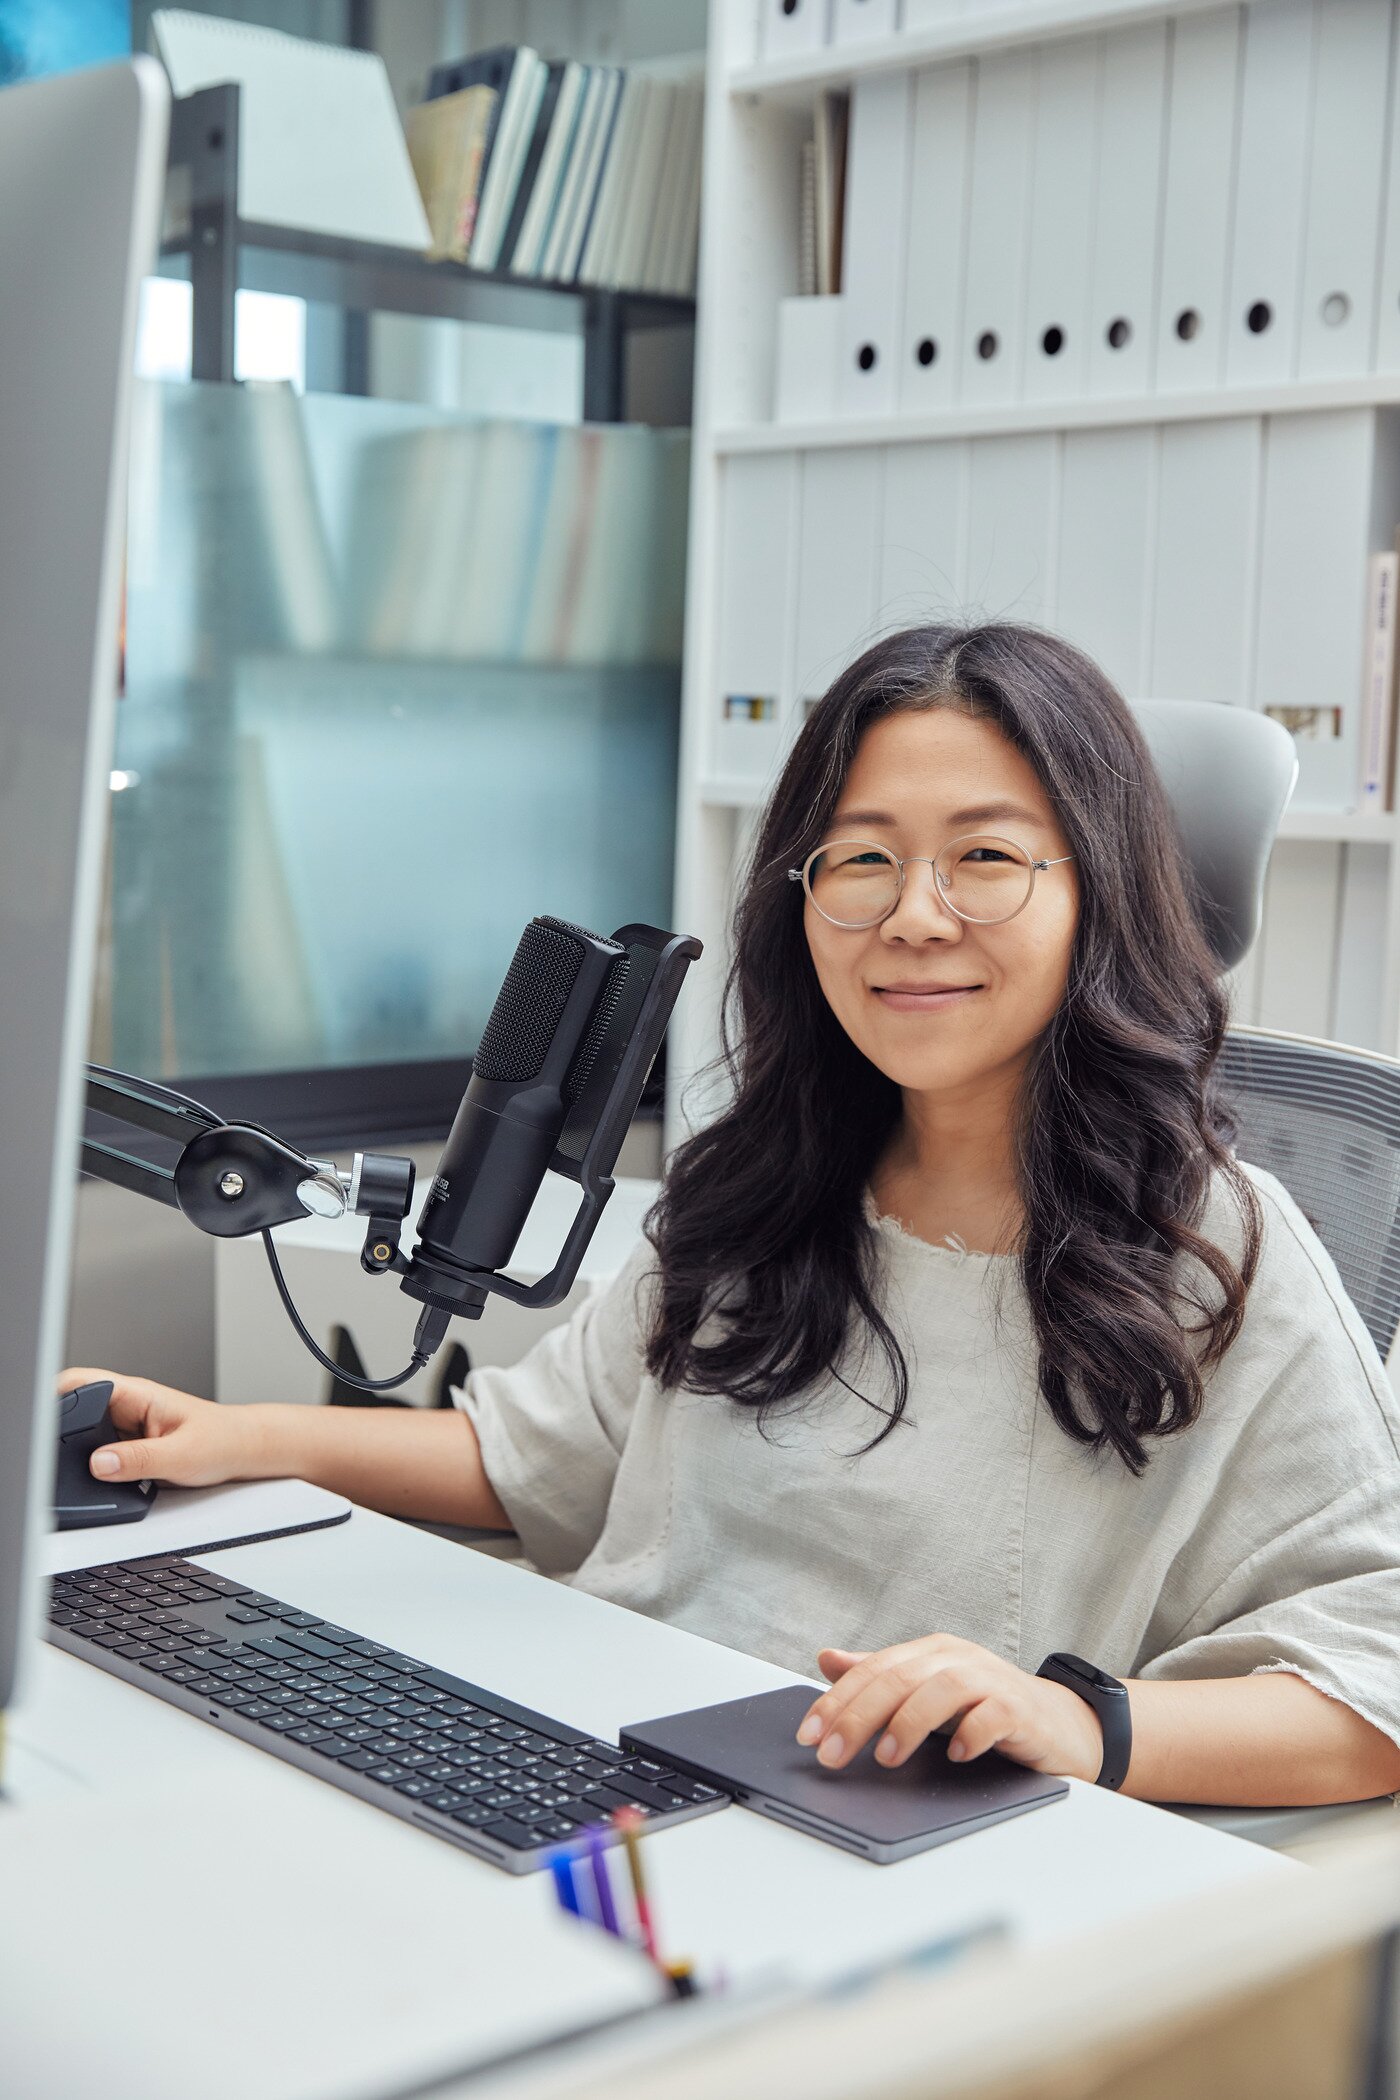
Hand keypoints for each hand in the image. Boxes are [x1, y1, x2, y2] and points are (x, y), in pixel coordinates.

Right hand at [57, 1368, 271, 1487]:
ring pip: (85, 1434)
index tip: (46, 1425)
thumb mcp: (181, 1454)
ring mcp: (126, 1425)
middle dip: (63, 1432)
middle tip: (67, 1459)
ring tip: (96, 1471)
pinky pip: (99, 1452)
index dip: (57, 1399)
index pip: (82, 1383)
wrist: (243, 1450)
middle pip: (75, 1410)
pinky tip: (107, 1479)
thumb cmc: (222, 1440)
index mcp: (137, 1394)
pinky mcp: (129, 1444)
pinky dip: (95, 1465)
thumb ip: (139, 1459)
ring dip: (80, 1452)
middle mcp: (128, 1405)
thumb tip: (99, 1463)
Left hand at [796, 1634, 1106, 1783]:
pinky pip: (995, 1715)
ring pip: (942, 1690)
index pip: (873, 1670)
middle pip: (899, 1679)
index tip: (808, 1735)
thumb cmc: (986, 1708)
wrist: (1060, 1725)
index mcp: (930, 1652)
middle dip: (859, 1717)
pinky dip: (972, 1732)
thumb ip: (881, 1677)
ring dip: (910, 1723)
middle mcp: (957, 1659)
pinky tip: (956, 1754)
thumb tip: (827, 1659)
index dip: (836, 1701)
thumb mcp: (927, 1691)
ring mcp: (992, 1680)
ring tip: (887, 1758)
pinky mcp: (1022, 1709)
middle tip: (832, 1754)